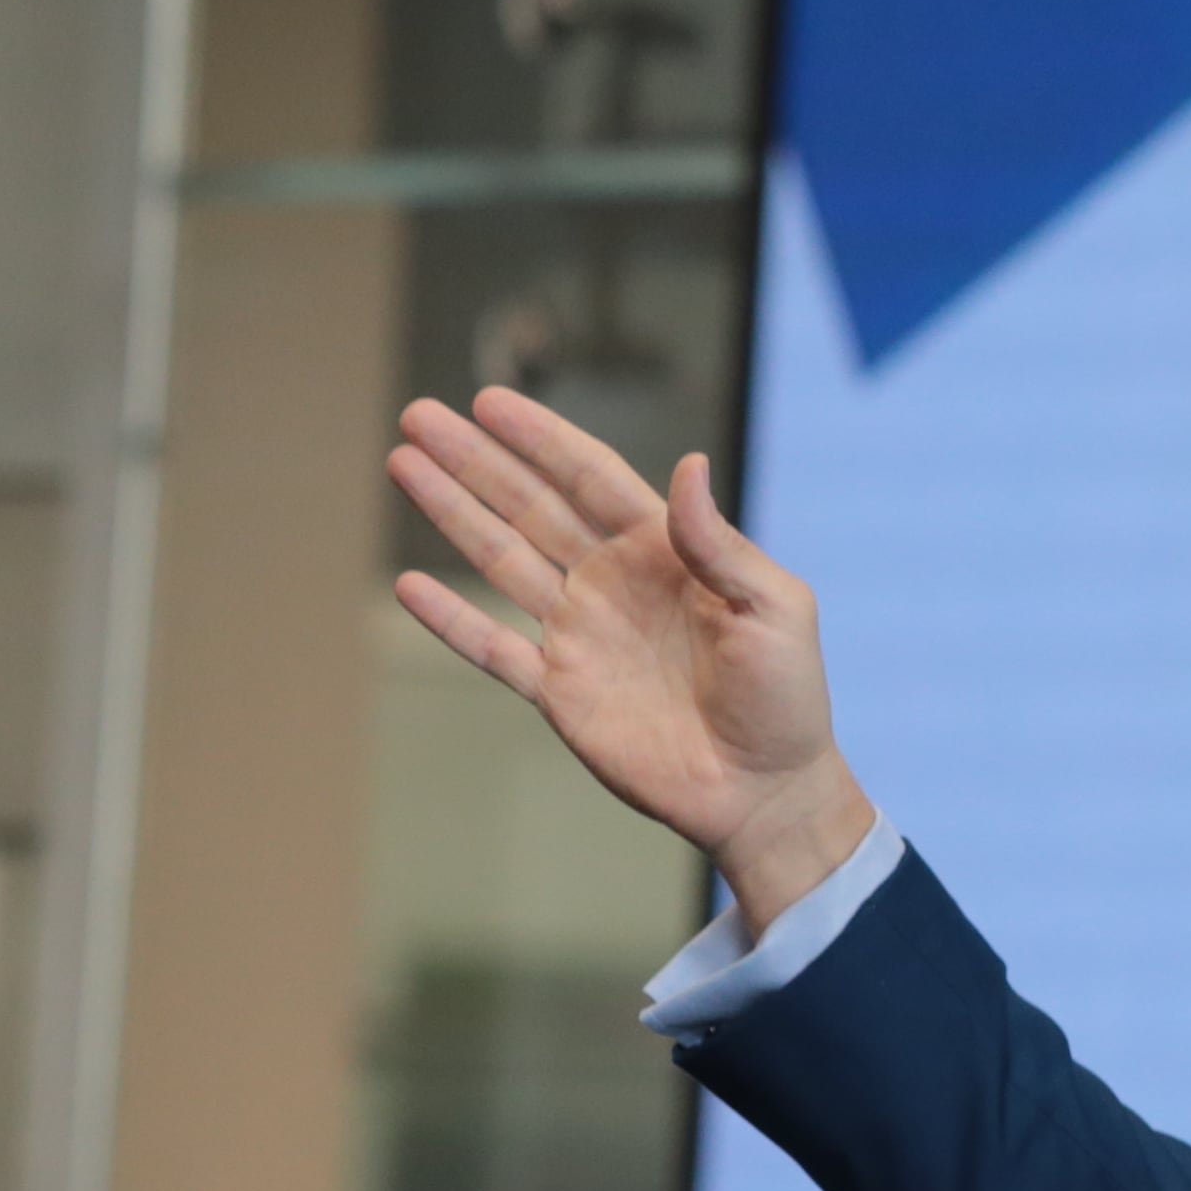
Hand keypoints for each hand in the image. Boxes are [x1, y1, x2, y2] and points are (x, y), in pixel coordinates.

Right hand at [386, 386, 875, 931]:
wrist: (765, 791)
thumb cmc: (786, 696)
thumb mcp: (773, 608)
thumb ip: (719, 543)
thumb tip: (686, 463)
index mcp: (665, 552)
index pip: (591, 478)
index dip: (540, 439)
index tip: (489, 400)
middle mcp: (612, 583)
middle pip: (530, 506)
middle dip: (475, 460)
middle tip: (419, 415)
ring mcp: (581, 635)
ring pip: (501, 560)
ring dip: (452, 513)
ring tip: (404, 463)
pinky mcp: (560, 692)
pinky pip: (493, 649)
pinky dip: (451, 620)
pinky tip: (408, 586)